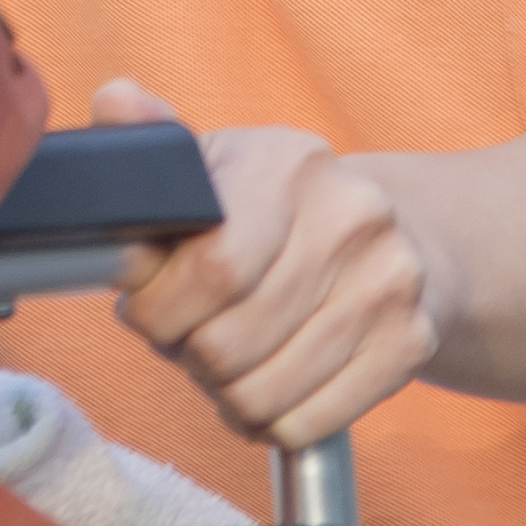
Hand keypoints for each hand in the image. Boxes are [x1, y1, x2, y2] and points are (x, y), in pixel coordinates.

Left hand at [96, 76, 439, 446]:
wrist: (400, 238)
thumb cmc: (277, 214)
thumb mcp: (217, 166)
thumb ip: (152, 142)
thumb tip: (115, 100)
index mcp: (290, 162)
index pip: (212, 268)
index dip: (159, 310)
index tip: (145, 311)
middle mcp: (352, 218)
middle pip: (227, 342)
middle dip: (186, 355)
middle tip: (185, 340)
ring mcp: (390, 284)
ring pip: (262, 394)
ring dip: (225, 395)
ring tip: (224, 363)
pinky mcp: (410, 345)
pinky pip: (306, 425)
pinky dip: (269, 423)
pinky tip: (266, 387)